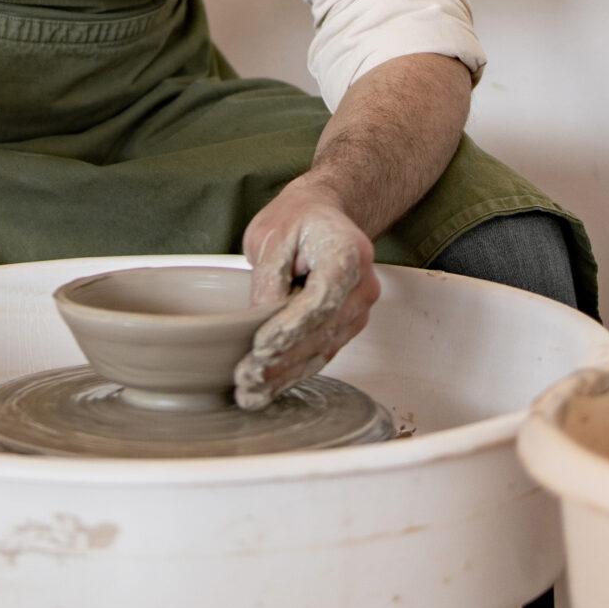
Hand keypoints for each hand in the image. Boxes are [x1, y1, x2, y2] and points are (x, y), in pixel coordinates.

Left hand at [233, 178, 379, 410]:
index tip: (260, 348)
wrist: (321, 215)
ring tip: (250, 392)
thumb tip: (260, 322)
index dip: (290, 328)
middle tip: (246, 377)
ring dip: (286, 375)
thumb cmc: (297, 220)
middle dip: (283, 359)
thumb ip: (268, 278)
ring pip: (323, 349)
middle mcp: (362, 284)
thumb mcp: (270, 236)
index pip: (321, 300)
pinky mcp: (348, 325)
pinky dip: (294, 371)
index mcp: (347, 253)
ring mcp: (359, 308)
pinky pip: (322, 352)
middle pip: (322, 331)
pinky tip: (268, 387)